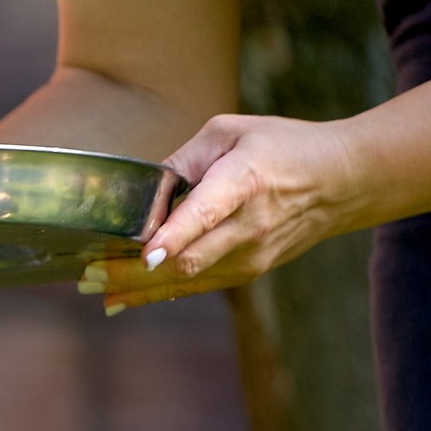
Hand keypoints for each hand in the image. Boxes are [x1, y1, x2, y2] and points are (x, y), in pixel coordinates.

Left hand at [79, 113, 359, 312]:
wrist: (342, 181)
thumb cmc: (280, 147)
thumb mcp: (230, 133)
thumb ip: (183, 161)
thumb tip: (142, 193)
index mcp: (245, 180)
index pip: (208, 213)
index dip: (176, 236)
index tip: (147, 253)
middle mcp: (250, 224)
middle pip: (187, 258)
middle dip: (133, 270)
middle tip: (88, 274)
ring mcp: (251, 254)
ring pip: (187, 279)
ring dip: (137, 286)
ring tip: (94, 287)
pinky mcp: (249, 270)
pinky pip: (196, 285)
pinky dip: (157, 291)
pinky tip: (121, 298)